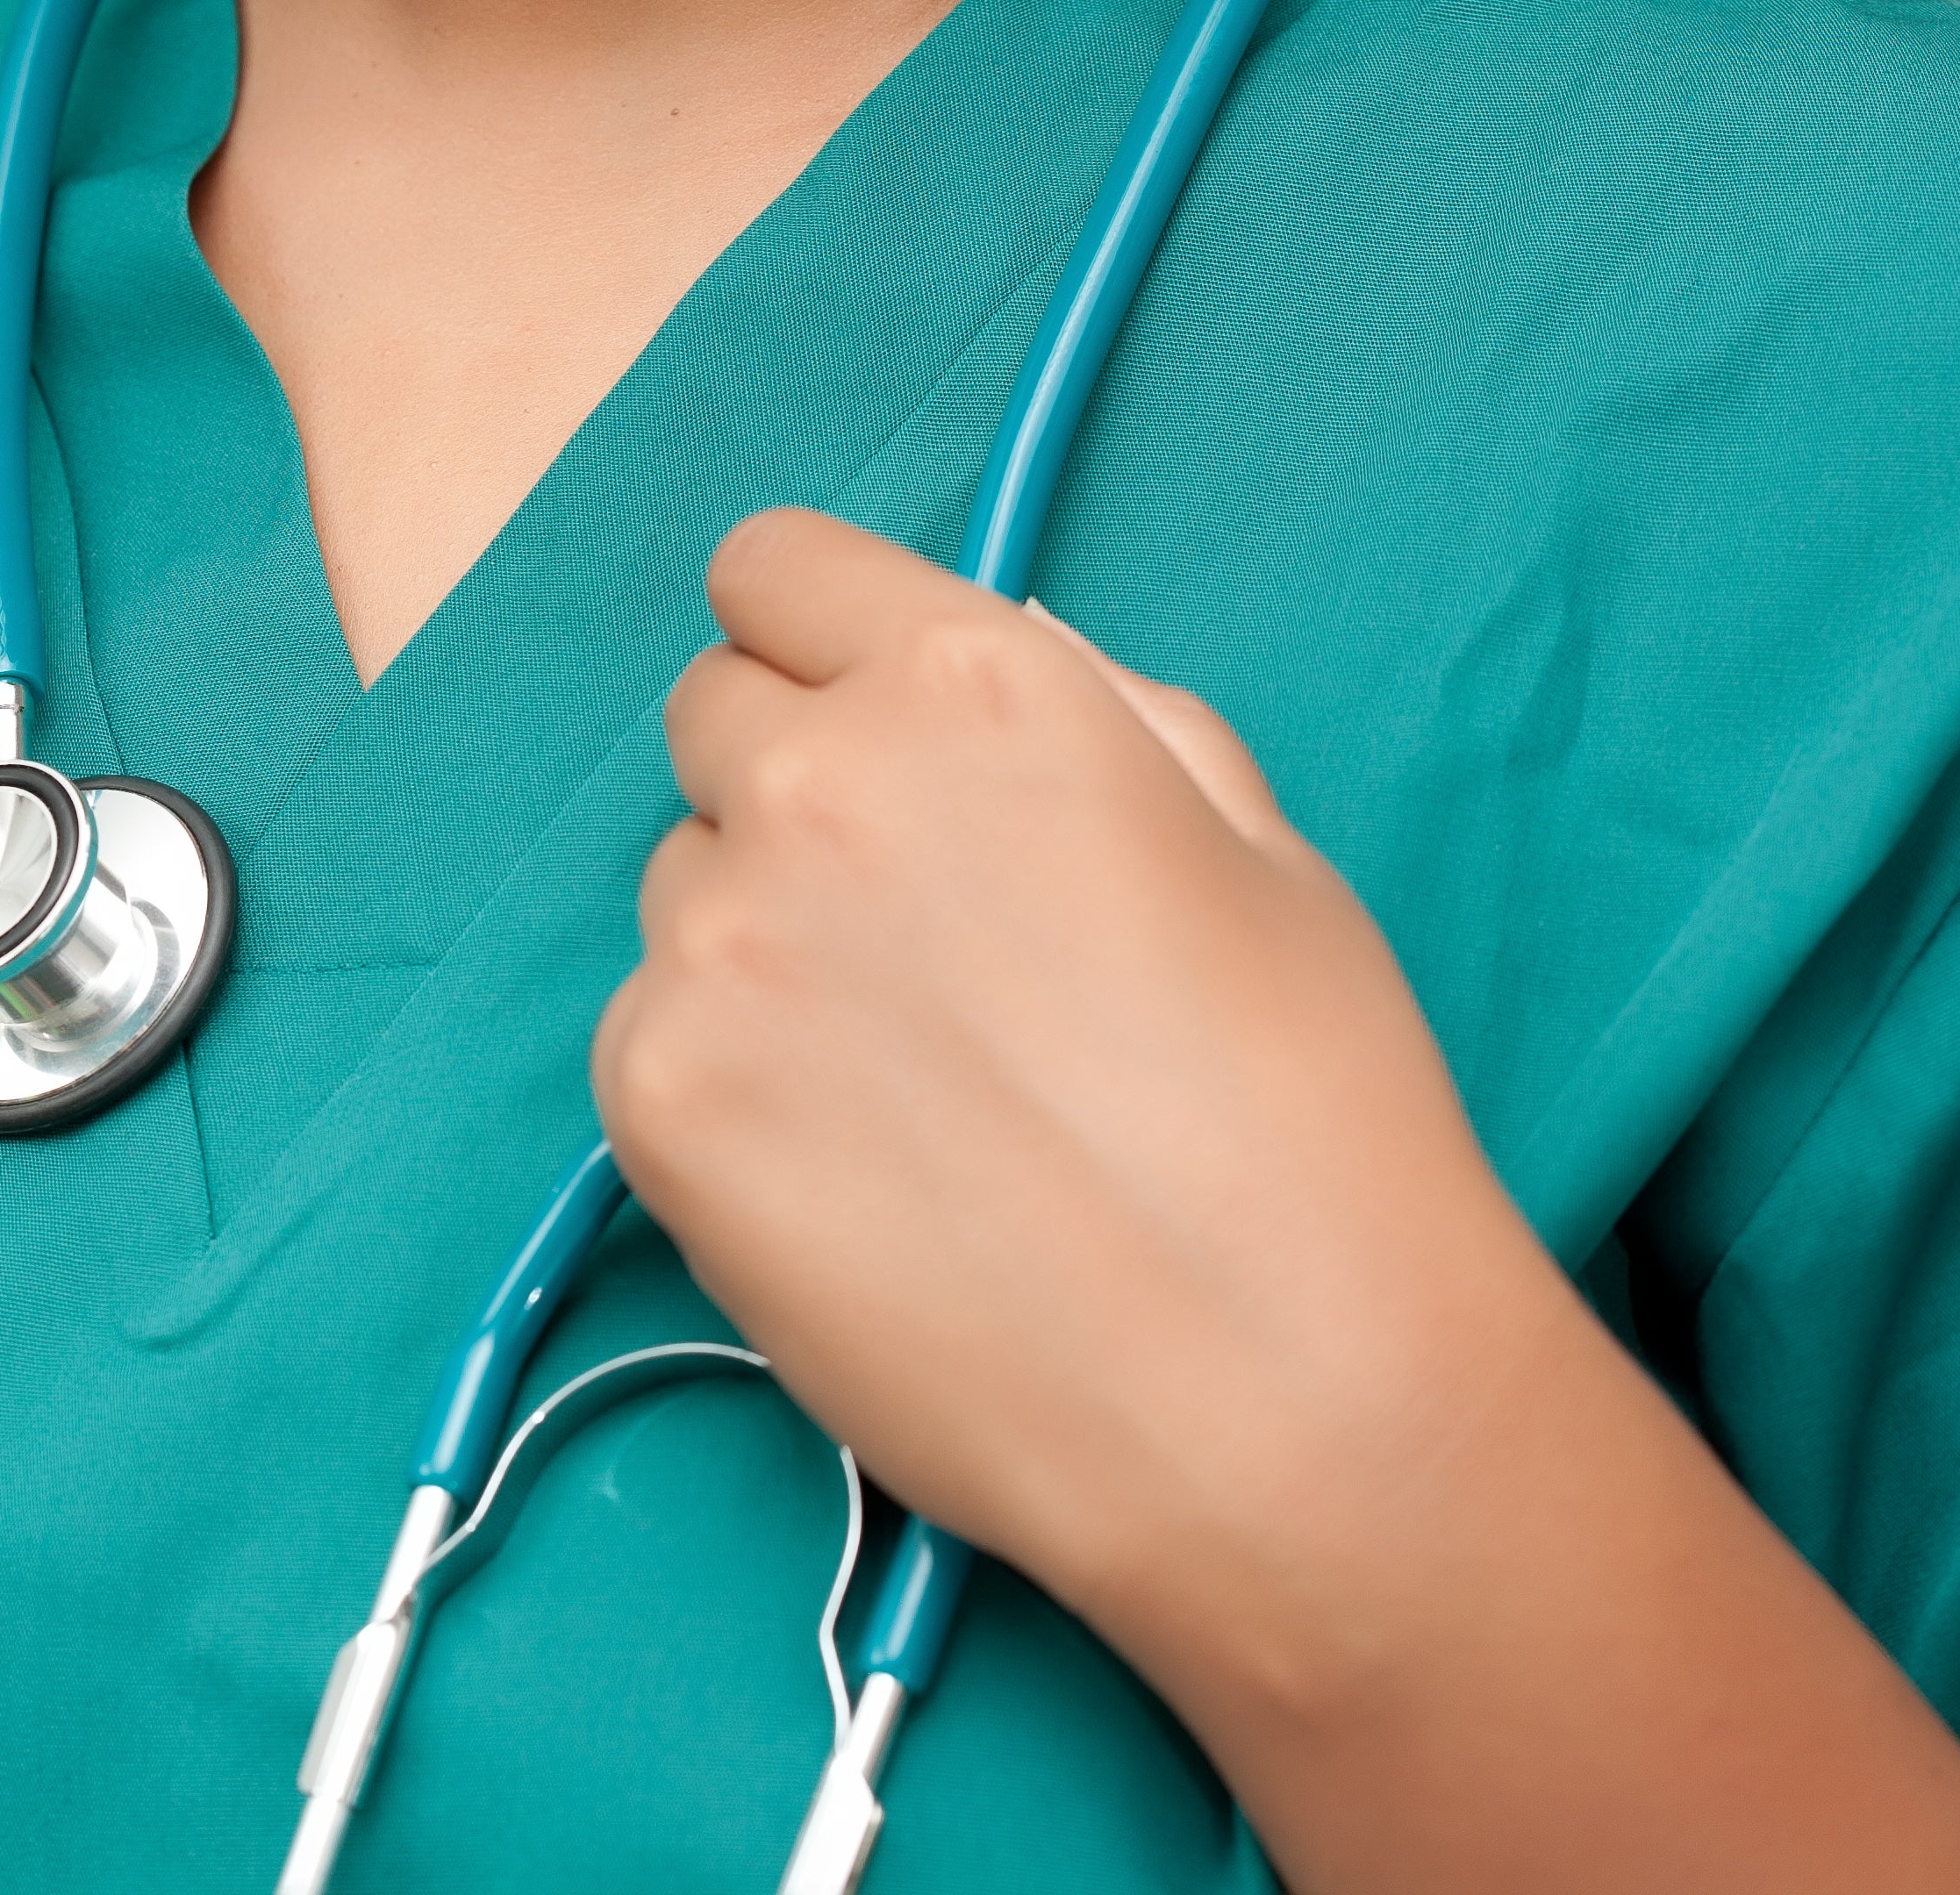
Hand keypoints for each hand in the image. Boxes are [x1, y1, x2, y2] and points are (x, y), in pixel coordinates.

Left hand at [593, 509, 1959, 1894]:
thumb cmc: (1308, 1116)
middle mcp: (818, 780)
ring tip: (916, 1082)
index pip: (774, 567)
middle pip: (711, 717)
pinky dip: (728, 1082)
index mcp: (976, 684)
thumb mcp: (1245, 839)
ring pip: (681, 885)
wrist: (1284, 1391)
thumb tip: (977, 674)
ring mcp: (719, 940)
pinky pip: (651, 1032)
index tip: (842, 704)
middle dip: (788, 783)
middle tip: (908, 925)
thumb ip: (1083, 718)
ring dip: (760, 941)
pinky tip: (863, 1171)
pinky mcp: (656, 1096)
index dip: (811, 637)